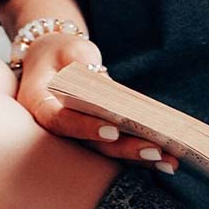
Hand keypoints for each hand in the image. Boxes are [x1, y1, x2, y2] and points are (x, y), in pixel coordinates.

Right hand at [16, 32, 178, 173]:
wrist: (53, 61)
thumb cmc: (60, 52)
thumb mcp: (67, 47)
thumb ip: (78, 57)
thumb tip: (97, 77)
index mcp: (39, 104)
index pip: (60, 121)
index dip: (86, 128)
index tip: (113, 131)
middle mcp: (55, 128)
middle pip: (89, 145)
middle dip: (124, 149)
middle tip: (155, 150)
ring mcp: (76, 137)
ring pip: (105, 153)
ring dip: (138, 158)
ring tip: (170, 161)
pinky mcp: (94, 138)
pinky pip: (116, 149)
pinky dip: (140, 154)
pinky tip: (167, 159)